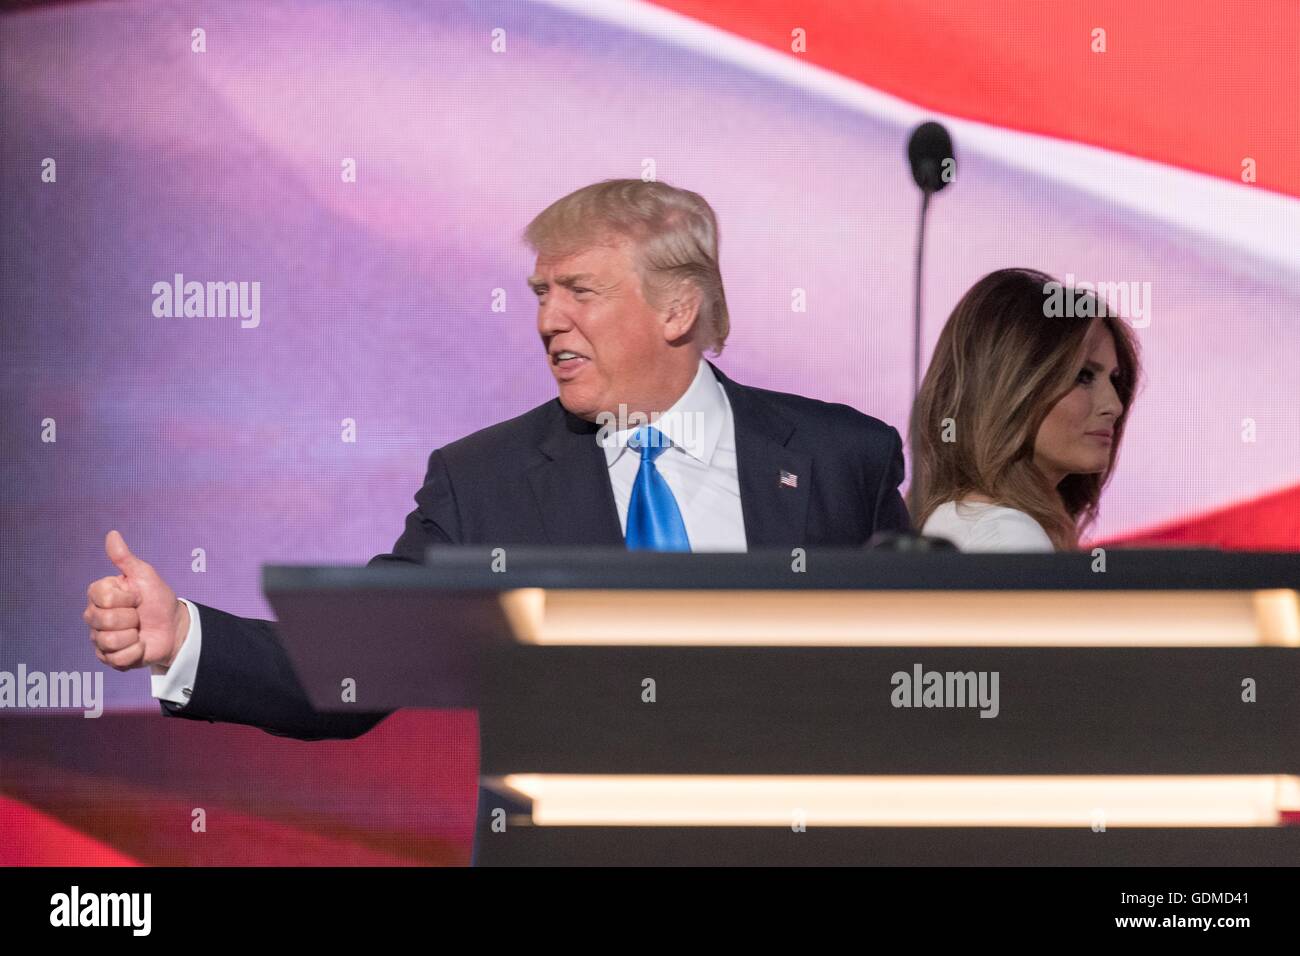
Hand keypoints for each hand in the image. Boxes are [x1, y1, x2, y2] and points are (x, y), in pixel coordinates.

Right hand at [84, 530, 187, 670]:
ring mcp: (98, 638)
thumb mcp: (145, 576)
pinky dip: (135, 652)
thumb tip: (112, 534)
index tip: (137, 597)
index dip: (127, 598)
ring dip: (134, 636)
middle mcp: (93, 616)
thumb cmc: (157, 599)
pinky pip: (117, 659)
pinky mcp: (108, 658)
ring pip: (110, 640)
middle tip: (139, 615)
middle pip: (105, 620)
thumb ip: (125, 558)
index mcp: (99, 595)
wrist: (173, 627)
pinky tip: (139, 645)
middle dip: (132, 618)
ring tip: (138, 631)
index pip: (104, 598)